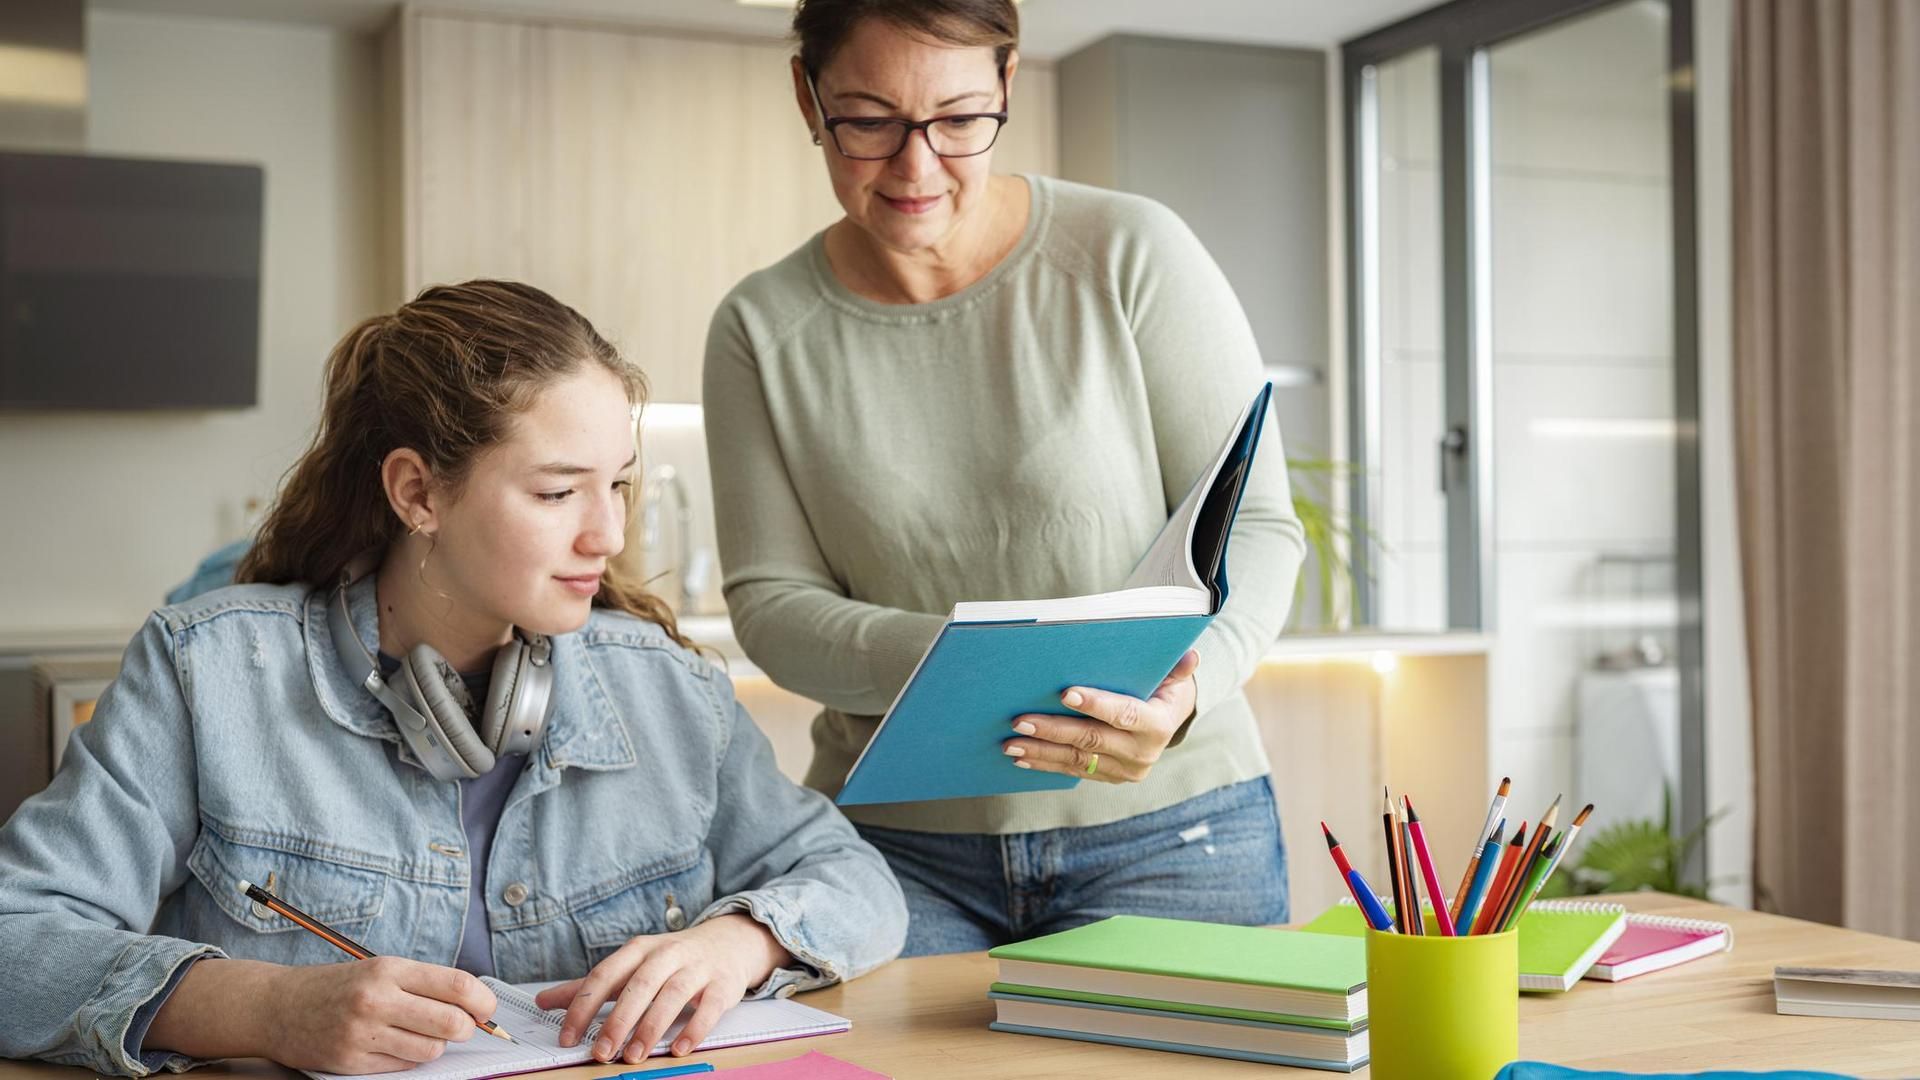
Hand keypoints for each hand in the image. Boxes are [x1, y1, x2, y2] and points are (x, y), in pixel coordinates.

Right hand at [263, 957, 497, 1074]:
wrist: (277, 1006)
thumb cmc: (337, 986)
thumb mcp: (380, 969)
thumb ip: (425, 984)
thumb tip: (474, 1006)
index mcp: (389, 969)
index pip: (457, 986)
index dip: (482, 1002)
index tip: (486, 1010)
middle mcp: (376, 999)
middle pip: (452, 1023)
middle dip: (466, 1029)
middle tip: (459, 1026)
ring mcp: (363, 1033)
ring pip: (431, 1050)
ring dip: (435, 1046)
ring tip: (417, 1034)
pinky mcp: (351, 1063)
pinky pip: (405, 1067)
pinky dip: (408, 1059)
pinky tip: (391, 1045)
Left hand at [536, 913, 791, 1061]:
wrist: (729, 941)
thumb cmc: (672, 959)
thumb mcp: (632, 965)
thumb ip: (592, 986)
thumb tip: (543, 1001)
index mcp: (639, 950)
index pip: (604, 976)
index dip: (583, 1006)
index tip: (568, 1037)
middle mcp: (667, 954)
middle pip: (638, 986)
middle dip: (618, 1020)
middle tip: (601, 1052)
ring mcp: (697, 967)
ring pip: (672, 995)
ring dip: (652, 1026)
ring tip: (635, 1055)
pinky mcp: (723, 984)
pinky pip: (709, 1006)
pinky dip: (694, 1028)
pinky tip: (679, 1048)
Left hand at [1002, 649, 1198, 783]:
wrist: (1170, 722)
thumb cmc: (1165, 688)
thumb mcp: (1175, 675)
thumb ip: (1179, 668)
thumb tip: (1192, 656)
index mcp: (1159, 725)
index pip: (1124, 714)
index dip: (1096, 704)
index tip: (1064, 694)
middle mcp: (1142, 753)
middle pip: (1091, 739)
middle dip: (1053, 730)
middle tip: (1019, 720)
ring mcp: (1124, 770)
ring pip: (1077, 760)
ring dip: (1041, 752)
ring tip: (1011, 743)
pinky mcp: (1108, 777)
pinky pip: (1073, 771)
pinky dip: (1046, 764)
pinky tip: (1021, 757)